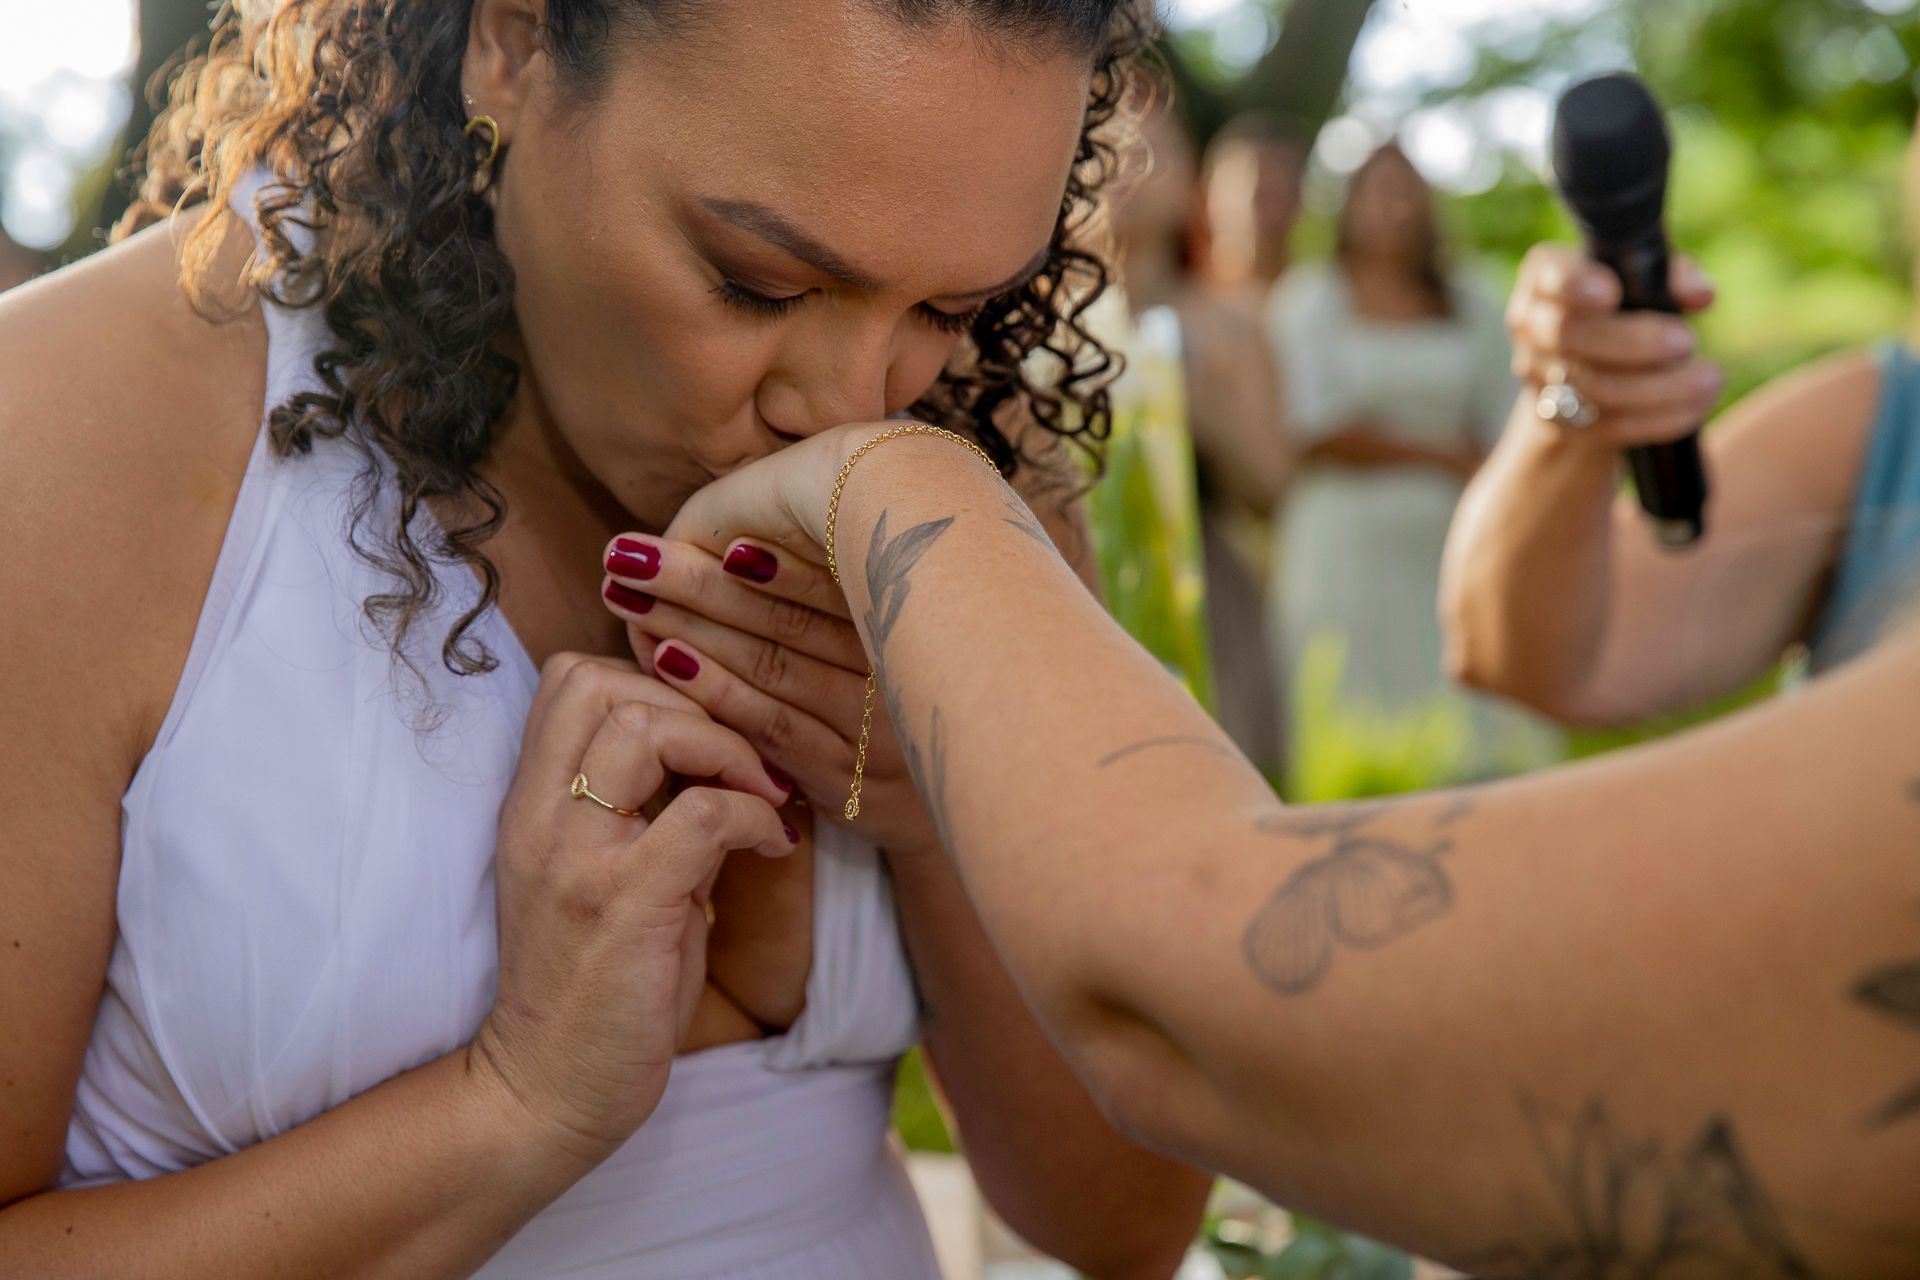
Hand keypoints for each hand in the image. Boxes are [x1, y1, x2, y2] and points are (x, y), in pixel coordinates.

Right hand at [471, 653, 796, 1164]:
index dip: (647, 683)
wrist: (545, 1091)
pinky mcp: (625, 905)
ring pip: (646, 727)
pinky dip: (754, 814)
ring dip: (723, 748)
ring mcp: (578, 859)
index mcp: (530, 806)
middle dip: (693, 705)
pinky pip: (705, 814)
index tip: (700, 737)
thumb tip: (719, 760)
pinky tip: (774, 846)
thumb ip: (646, 811)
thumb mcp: (605, 877)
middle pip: (602, 682)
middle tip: (739, 762)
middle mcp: (541, 819)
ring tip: (757, 793)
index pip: (568, 678)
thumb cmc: (590, 986)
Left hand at [599, 527, 944, 856]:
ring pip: (772, 667)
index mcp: (924, 619)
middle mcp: (904, 671)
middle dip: (697, 584)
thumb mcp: (913, 628)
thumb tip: (763, 528)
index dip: (749, 550)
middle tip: (626, 553)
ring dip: (692, 629)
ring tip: (626, 596)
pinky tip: (665, 659)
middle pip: (786, 618)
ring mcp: (877, 730)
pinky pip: (773, 727)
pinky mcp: (852, 782)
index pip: (827, 577)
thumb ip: (857, 582)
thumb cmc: (926, 695)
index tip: (681, 524)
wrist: (991, 796)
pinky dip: (716, 691)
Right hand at [1506, 242, 1724, 446]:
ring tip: (1709, 378)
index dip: (1576, 285)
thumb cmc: (1626, 310)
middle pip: (1569, 335)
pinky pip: (1610, 426)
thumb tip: (1701, 294)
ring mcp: (1539, 378)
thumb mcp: (1648, 281)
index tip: (1611, 293)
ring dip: (1660, 387)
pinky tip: (1696, 406)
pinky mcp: (1560, 423)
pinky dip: (1661, 418)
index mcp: (1546, 280)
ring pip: (1592, 388)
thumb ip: (1672, 277)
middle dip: (1633, 342)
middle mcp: (1531, 327)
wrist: (1589, 371)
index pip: (1551, 277)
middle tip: (1687, 341)